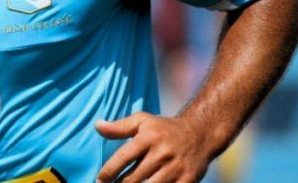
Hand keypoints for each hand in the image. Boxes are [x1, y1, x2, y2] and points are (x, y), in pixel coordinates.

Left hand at [95, 112, 212, 182]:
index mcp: (149, 137)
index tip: (100, 179)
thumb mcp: (142, 121)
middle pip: (133, 178)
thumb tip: (97, 126)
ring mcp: (175, 169)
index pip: (123, 157)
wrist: (200, 134)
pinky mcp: (187, 181)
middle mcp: (162, 153)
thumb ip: (120, 127)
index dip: (108, 172)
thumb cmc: (164, 129)